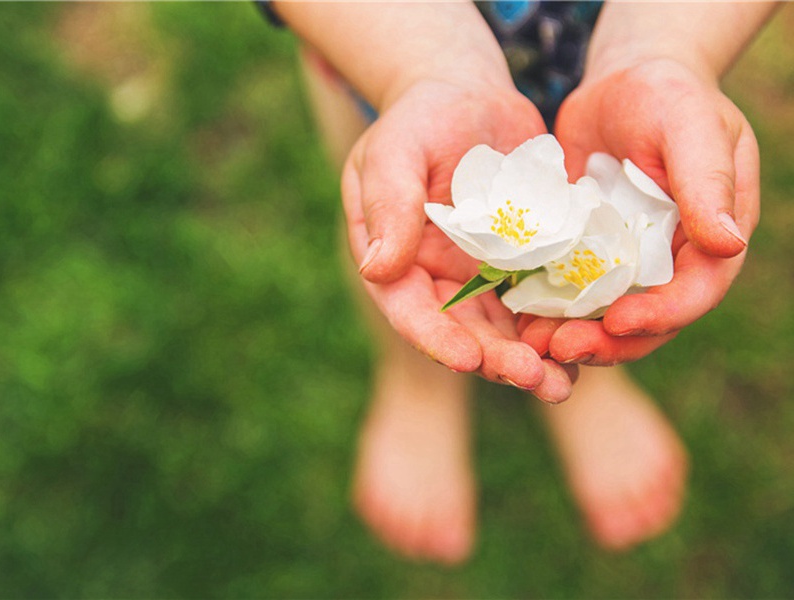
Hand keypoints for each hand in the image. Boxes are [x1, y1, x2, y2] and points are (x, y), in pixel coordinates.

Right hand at [342, 80, 576, 400]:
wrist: (466, 97)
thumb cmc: (419, 118)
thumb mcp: (393, 153)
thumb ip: (388, 207)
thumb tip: (378, 271)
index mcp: (398, 261)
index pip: (411, 310)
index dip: (437, 339)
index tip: (468, 359)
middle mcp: (438, 279)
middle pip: (464, 331)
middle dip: (497, 360)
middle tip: (536, 380)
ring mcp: (481, 274)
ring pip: (504, 328)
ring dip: (532, 358)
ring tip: (565, 383)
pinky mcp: (521, 261)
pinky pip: (539, 298)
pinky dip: (558, 323)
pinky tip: (588, 339)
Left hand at [538, 58, 759, 364]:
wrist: (619, 86)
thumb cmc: (665, 95)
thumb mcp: (690, 125)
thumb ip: (708, 181)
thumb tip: (730, 244)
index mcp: (711, 235)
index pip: (697, 290)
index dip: (663, 314)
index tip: (620, 324)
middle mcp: (672, 258)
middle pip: (648, 316)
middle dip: (608, 340)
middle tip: (562, 349)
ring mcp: (628, 260)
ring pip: (605, 313)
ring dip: (573, 333)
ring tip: (533, 345)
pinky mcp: (588, 254)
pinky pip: (570, 289)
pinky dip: (548, 307)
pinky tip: (518, 318)